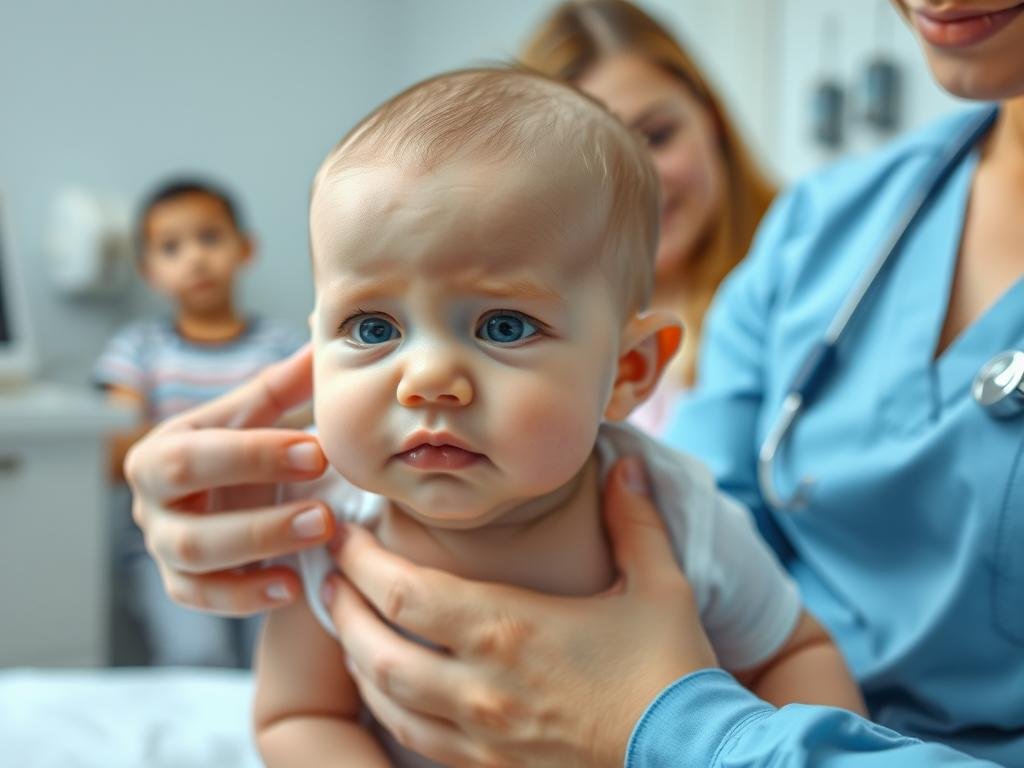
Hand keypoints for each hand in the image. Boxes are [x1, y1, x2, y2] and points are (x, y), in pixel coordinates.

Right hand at [124, 345, 333, 614]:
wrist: (221, 492)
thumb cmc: (240, 444)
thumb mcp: (256, 414)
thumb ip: (285, 384)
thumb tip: (322, 339)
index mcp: (163, 449)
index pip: (197, 455)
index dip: (257, 456)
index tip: (321, 452)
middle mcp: (151, 501)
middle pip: (189, 520)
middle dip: (259, 520)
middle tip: (326, 515)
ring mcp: (162, 546)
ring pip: (196, 561)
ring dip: (261, 553)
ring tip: (322, 538)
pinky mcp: (181, 583)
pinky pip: (203, 597)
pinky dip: (247, 597)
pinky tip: (294, 587)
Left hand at [323, 457, 716, 767]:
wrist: (694, 757)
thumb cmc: (672, 669)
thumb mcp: (658, 584)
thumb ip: (633, 519)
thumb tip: (624, 464)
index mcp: (510, 629)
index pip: (404, 592)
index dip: (362, 561)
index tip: (346, 535)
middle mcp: (482, 685)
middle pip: (377, 648)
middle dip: (342, 609)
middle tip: (329, 577)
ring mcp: (483, 734)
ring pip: (388, 699)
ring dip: (357, 659)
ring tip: (345, 627)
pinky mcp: (494, 767)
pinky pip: (418, 740)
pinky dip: (389, 708)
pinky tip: (387, 690)